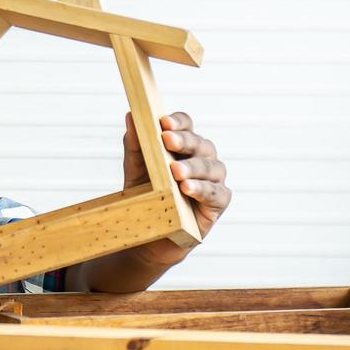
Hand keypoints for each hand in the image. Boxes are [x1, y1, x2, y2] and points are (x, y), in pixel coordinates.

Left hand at [121, 111, 229, 266]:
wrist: (149, 234)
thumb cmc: (146, 195)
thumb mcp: (135, 169)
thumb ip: (135, 144)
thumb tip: (131, 116)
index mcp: (184, 146)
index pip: (186, 125)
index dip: (178, 122)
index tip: (163, 123)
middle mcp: (202, 159)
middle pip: (201, 143)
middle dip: (184, 141)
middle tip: (167, 140)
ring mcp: (213, 180)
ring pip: (211, 167)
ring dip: (193, 167)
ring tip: (176, 171)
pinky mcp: (218, 202)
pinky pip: (216, 193)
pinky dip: (202, 189)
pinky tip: (187, 189)